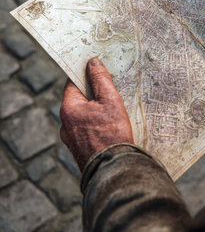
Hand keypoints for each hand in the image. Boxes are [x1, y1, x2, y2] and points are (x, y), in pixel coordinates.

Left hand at [60, 57, 133, 171]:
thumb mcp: (109, 100)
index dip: (85, 74)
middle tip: (110, 90)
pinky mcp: (79, 149)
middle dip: (92, 94)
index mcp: (68, 108)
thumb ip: (100, 79)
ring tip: (113, 112)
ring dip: (94, 111)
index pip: (72, 83)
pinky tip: (109, 128)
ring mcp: (71, 138)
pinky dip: (95, 125)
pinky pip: (86, 130)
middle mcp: (65, 123)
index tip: (96, 68)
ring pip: (82, 116)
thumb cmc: (112, 134)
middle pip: (78, 99)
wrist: (113, 169)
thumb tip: (92, 62)